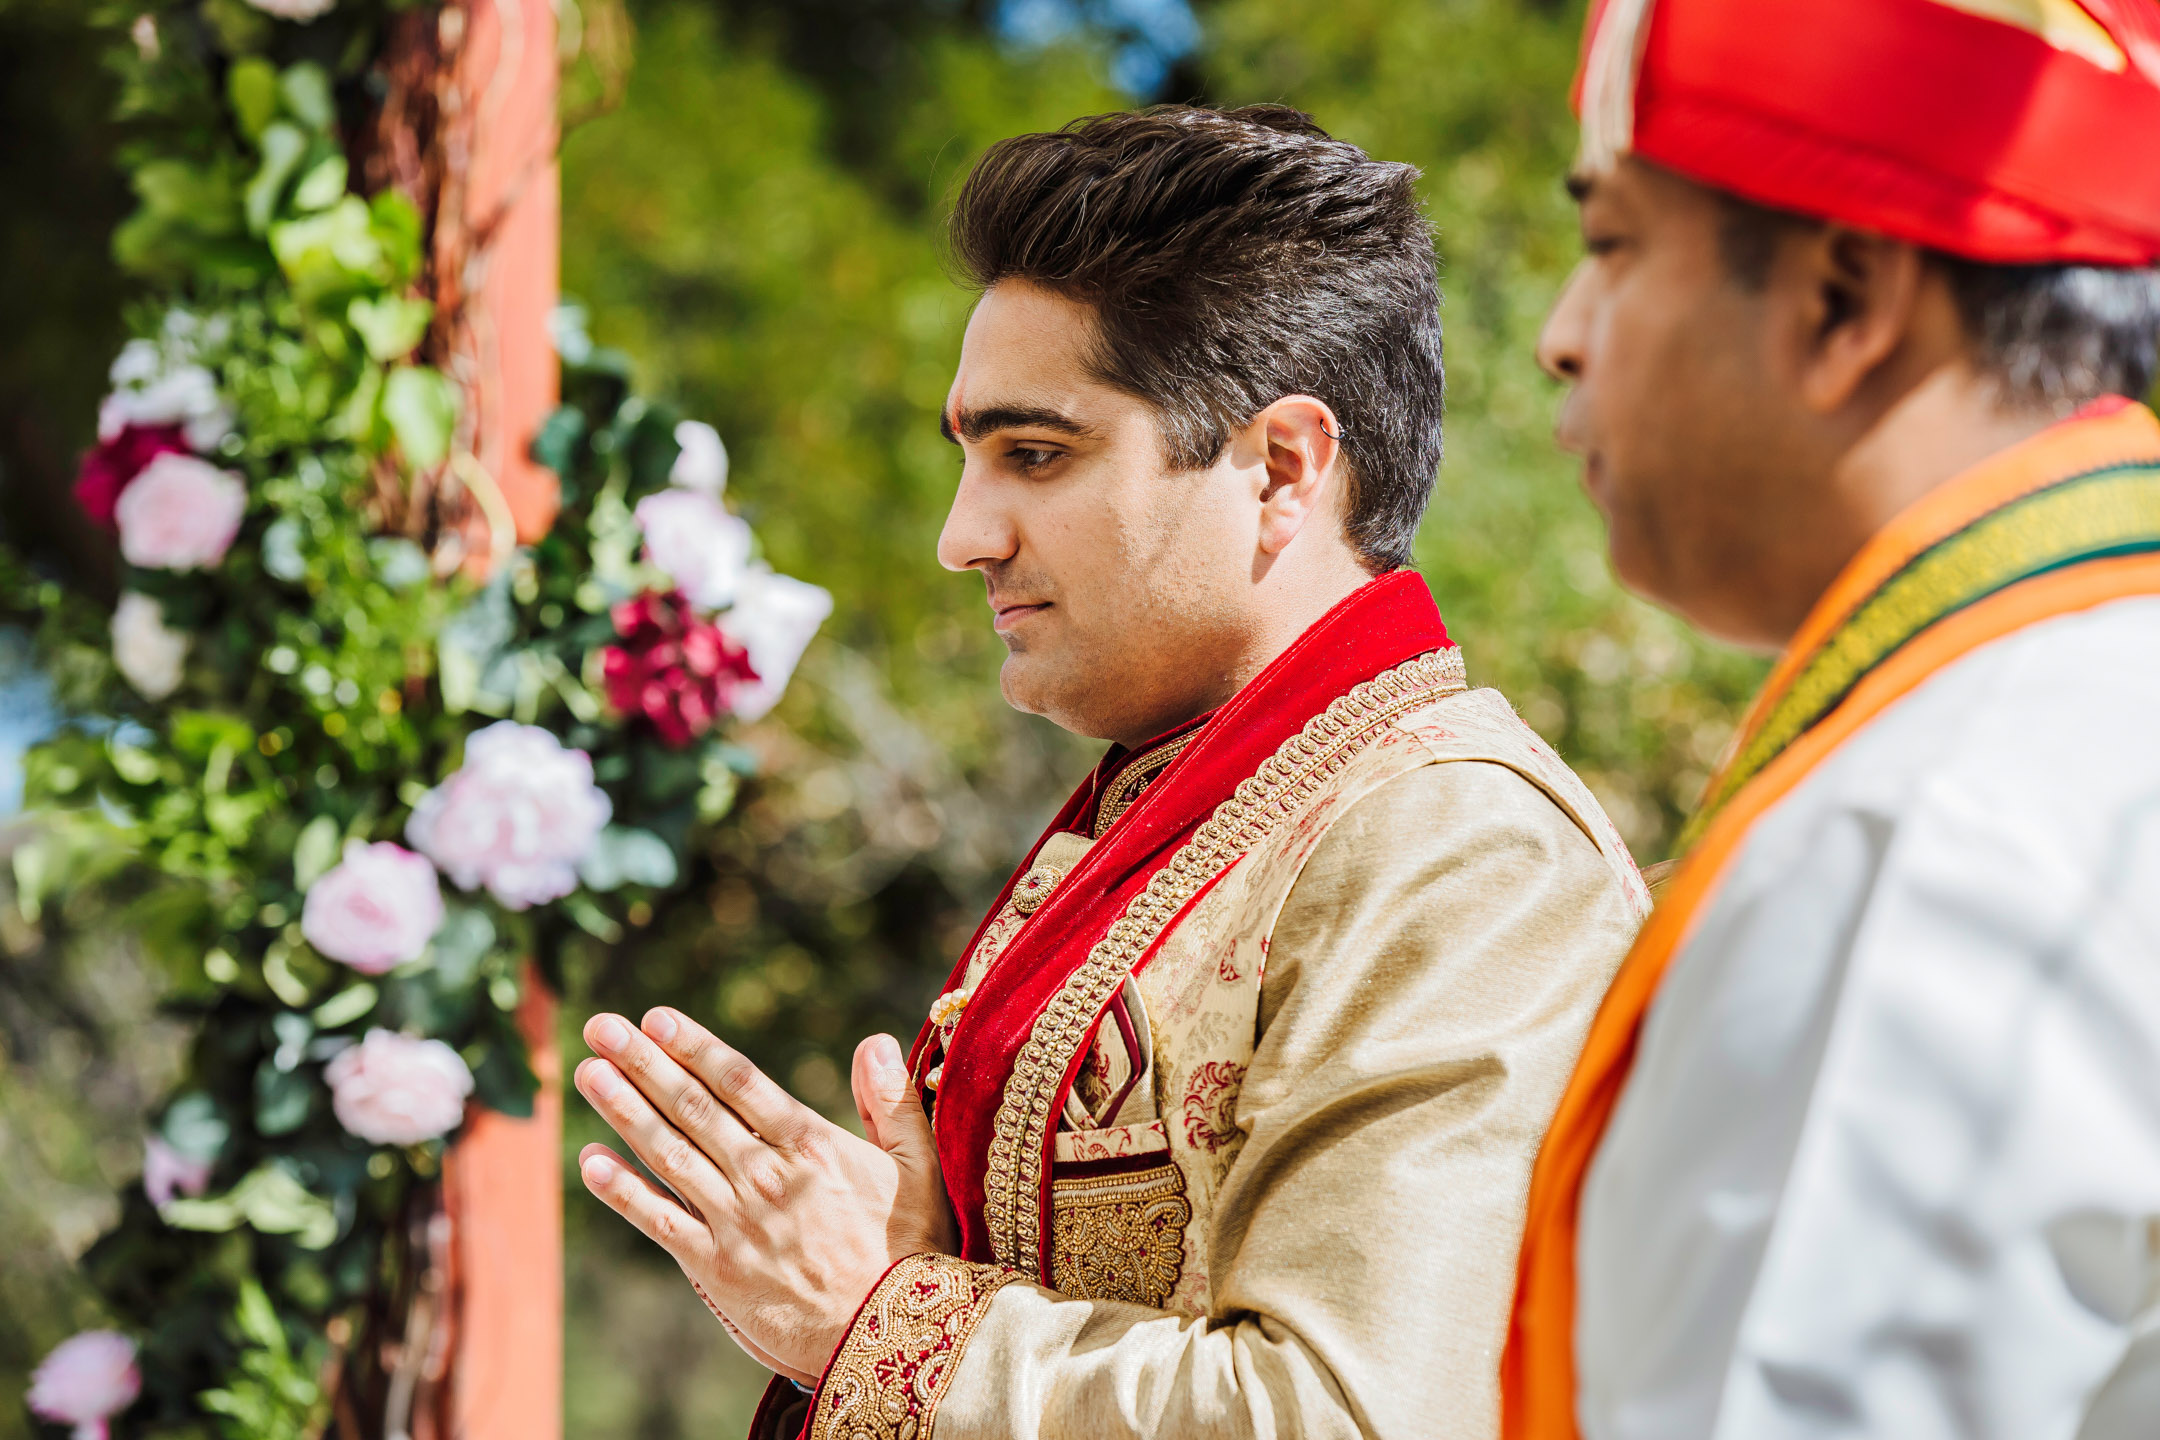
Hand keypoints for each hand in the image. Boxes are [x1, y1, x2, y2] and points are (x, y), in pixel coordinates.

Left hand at [573, 1007, 957, 1381]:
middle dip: (643, 1064)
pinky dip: (623, 1192)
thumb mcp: (918, 1168)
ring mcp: (736, 1223)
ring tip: (589, 1074)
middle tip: (602, 1029)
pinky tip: (591, 1162)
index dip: (695, 1048)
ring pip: (669, 1155)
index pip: (740, 1083)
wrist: (887, 1337)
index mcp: (811, 1147)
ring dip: (624, 1112)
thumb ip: (892, 1103)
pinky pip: (660, 1223)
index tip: (656, 1019)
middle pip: (693, 1109)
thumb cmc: (910, 1248)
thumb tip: (877, 1042)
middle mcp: (765, 1177)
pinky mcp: (717, 1268)